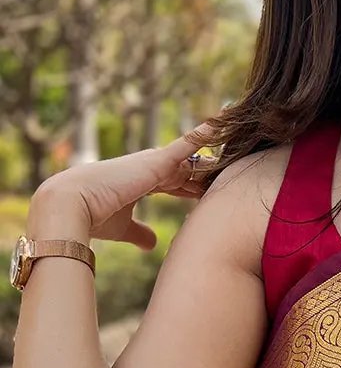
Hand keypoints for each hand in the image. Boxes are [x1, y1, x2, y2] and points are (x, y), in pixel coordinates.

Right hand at [36, 123, 220, 249]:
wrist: (74, 206)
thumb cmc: (94, 217)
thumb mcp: (124, 228)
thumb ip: (139, 232)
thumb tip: (152, 243)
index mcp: (142, 182)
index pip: (174, 183)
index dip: (192, 188)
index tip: (210, 193)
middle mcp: (150, 168)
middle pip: (187, 170)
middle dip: (207, 173)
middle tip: (234, 172)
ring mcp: (154, 163)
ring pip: (192, 159)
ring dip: (212, 157)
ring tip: (238, 144)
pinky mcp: (157, 162)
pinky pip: (186, 145)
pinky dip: (202, 135)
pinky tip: (219, 125)